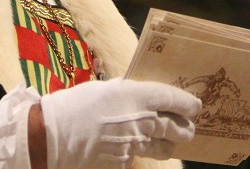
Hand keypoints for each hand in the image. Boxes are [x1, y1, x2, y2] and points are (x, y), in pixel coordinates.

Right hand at [38, 78, 200, 168]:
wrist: (54, 134)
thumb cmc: (77, 104)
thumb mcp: (106, 88)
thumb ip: (128, 90)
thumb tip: (140, 89)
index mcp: (139, 96)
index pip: (177, 101)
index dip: (189, 105)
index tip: (195, 107)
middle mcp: (143, 120)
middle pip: (178, 128)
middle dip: (185, 129)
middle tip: (186, 128)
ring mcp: (135, 144)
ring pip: (165, 148)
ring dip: (167, 145)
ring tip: (166, 142)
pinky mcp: (124, 162)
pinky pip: (138, 158)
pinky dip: (136, 154)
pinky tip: (125, 147)